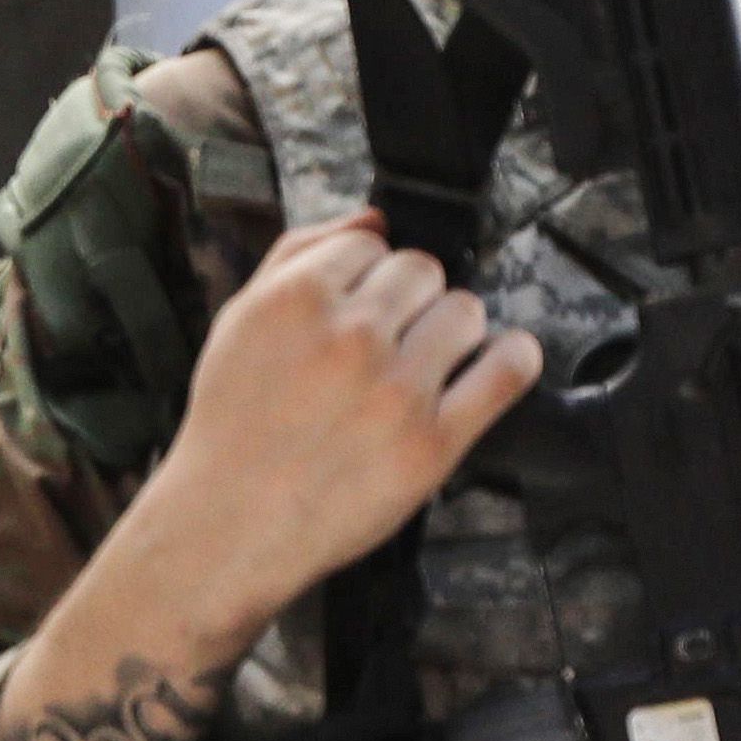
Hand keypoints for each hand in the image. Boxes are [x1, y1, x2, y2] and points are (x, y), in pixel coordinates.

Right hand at [139, 211, 548, 631]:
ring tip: (423, 365)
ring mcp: (396, 390)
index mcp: (296, 300)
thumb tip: (372, 215)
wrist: (228, 525)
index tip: (359, 306)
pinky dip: (512, 359)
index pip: (370, 241)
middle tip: (388, 341)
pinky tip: (494, 363)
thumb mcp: (237, 322)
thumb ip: (297, 254)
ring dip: (452, 331)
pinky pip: (507, 370)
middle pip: (423, 270)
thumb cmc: (233, 427)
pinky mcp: (433, 442)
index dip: (366, 273)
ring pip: (467, 310)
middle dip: (409, 300)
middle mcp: (349, 337)